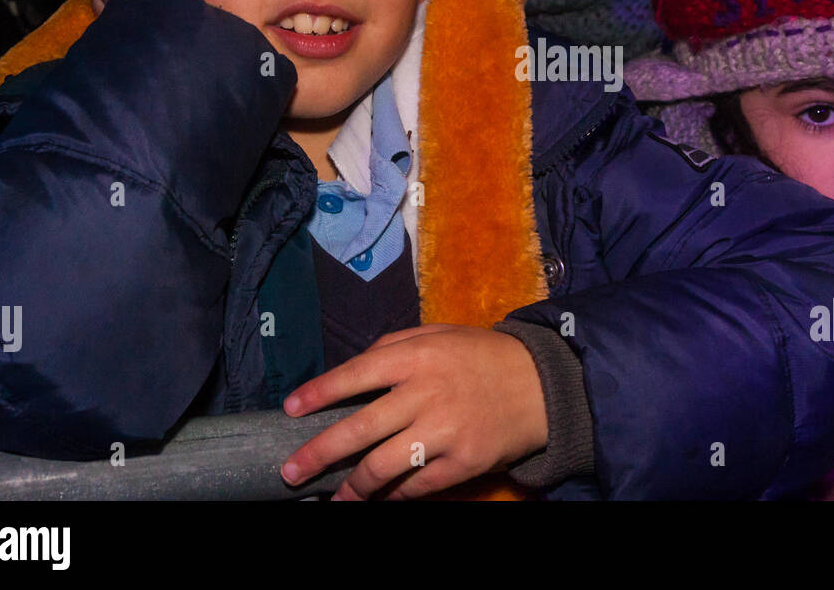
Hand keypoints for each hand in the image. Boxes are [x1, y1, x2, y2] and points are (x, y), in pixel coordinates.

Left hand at [280, 323, 547, 499]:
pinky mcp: (464, 462)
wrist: (543, 384)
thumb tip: (352, 369)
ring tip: (335, 498)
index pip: (356, 374)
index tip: (290, 410)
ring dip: (353, 486)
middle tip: (291, 471)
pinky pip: (418, 486)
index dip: (319, 393)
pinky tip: (381, 498)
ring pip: (384, 466)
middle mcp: (426, 393)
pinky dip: (396, 495)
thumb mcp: (441, 334)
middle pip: (359, 429)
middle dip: (319, 453)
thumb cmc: (484, 356)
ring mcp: (445, 431)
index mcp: (417, 356)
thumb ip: (395, 344)